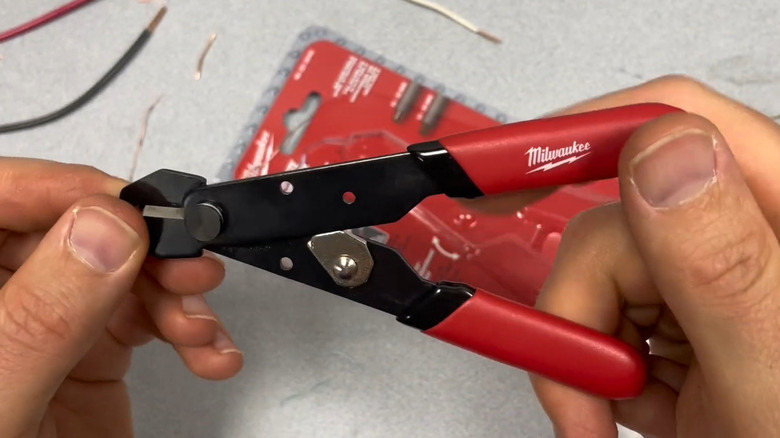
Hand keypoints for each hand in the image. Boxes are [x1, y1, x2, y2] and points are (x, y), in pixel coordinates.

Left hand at [0, 159, 242, 436]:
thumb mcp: (0, 403)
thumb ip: (41, 315)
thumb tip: (104, 231)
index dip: (62, 188)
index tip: (125, 207)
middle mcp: (1, 294)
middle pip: (74, 226)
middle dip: (142, 245)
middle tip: (185, 263)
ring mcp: (49, 318)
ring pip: (123, 266)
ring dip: (176, 291)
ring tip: (199, 323)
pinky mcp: (92, 348)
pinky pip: (150, 314)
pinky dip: (190, 328)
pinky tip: (207, 352)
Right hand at [530, 76, 779, 436]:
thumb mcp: (765, 369)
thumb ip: (717, 259)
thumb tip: (658, 153)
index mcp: (779, 211)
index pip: (669, 125)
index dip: (571, 141)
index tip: (491, 184)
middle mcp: (739, 232)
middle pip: (609, 226)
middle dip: (574, 310)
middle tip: (578, 385)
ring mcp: (707, 279)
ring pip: (596, 279)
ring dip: (583, 354)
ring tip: (610, 413)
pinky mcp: (683, 319)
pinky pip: (606, 320)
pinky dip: (599, 371)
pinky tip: (639, 404)